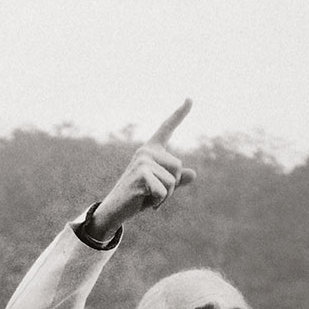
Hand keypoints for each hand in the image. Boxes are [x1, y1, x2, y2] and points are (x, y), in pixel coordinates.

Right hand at [88, 101, 196, 239]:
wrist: (115, 210)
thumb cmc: (138, 197)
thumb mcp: (161, 187)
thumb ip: (176, 180)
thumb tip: (194, 174)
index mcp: (151, 150)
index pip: (167, 128)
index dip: (180, 113)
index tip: (190, 98)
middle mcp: (146, 151)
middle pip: (178, 166)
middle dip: (172, 186)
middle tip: (153, 192)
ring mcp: (142, 162)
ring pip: (172, 181)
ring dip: (165, 196)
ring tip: (148, 196)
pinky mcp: (141, 175)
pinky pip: (163, 191)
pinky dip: (158, 202)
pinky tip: (144, 201)